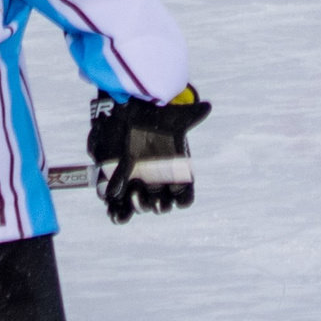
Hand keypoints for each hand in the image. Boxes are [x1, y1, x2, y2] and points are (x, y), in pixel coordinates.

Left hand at [86, 88, 211, 223]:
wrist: (127, 115)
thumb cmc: (153, 118)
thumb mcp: (172, 117)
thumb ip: (190, 115)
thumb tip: (206, 107)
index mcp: (174, 173)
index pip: (184, 195)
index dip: (182, 199)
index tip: (178, 199)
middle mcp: (157, 183)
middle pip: (160, 204)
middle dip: (157, 204)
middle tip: (152, 199)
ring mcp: (138, 186)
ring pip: (139, 207)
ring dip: (135, 207)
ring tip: (132, 200)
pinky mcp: (118, 186)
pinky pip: (118, 206)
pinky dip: (116, 211)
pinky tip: (114, 213)